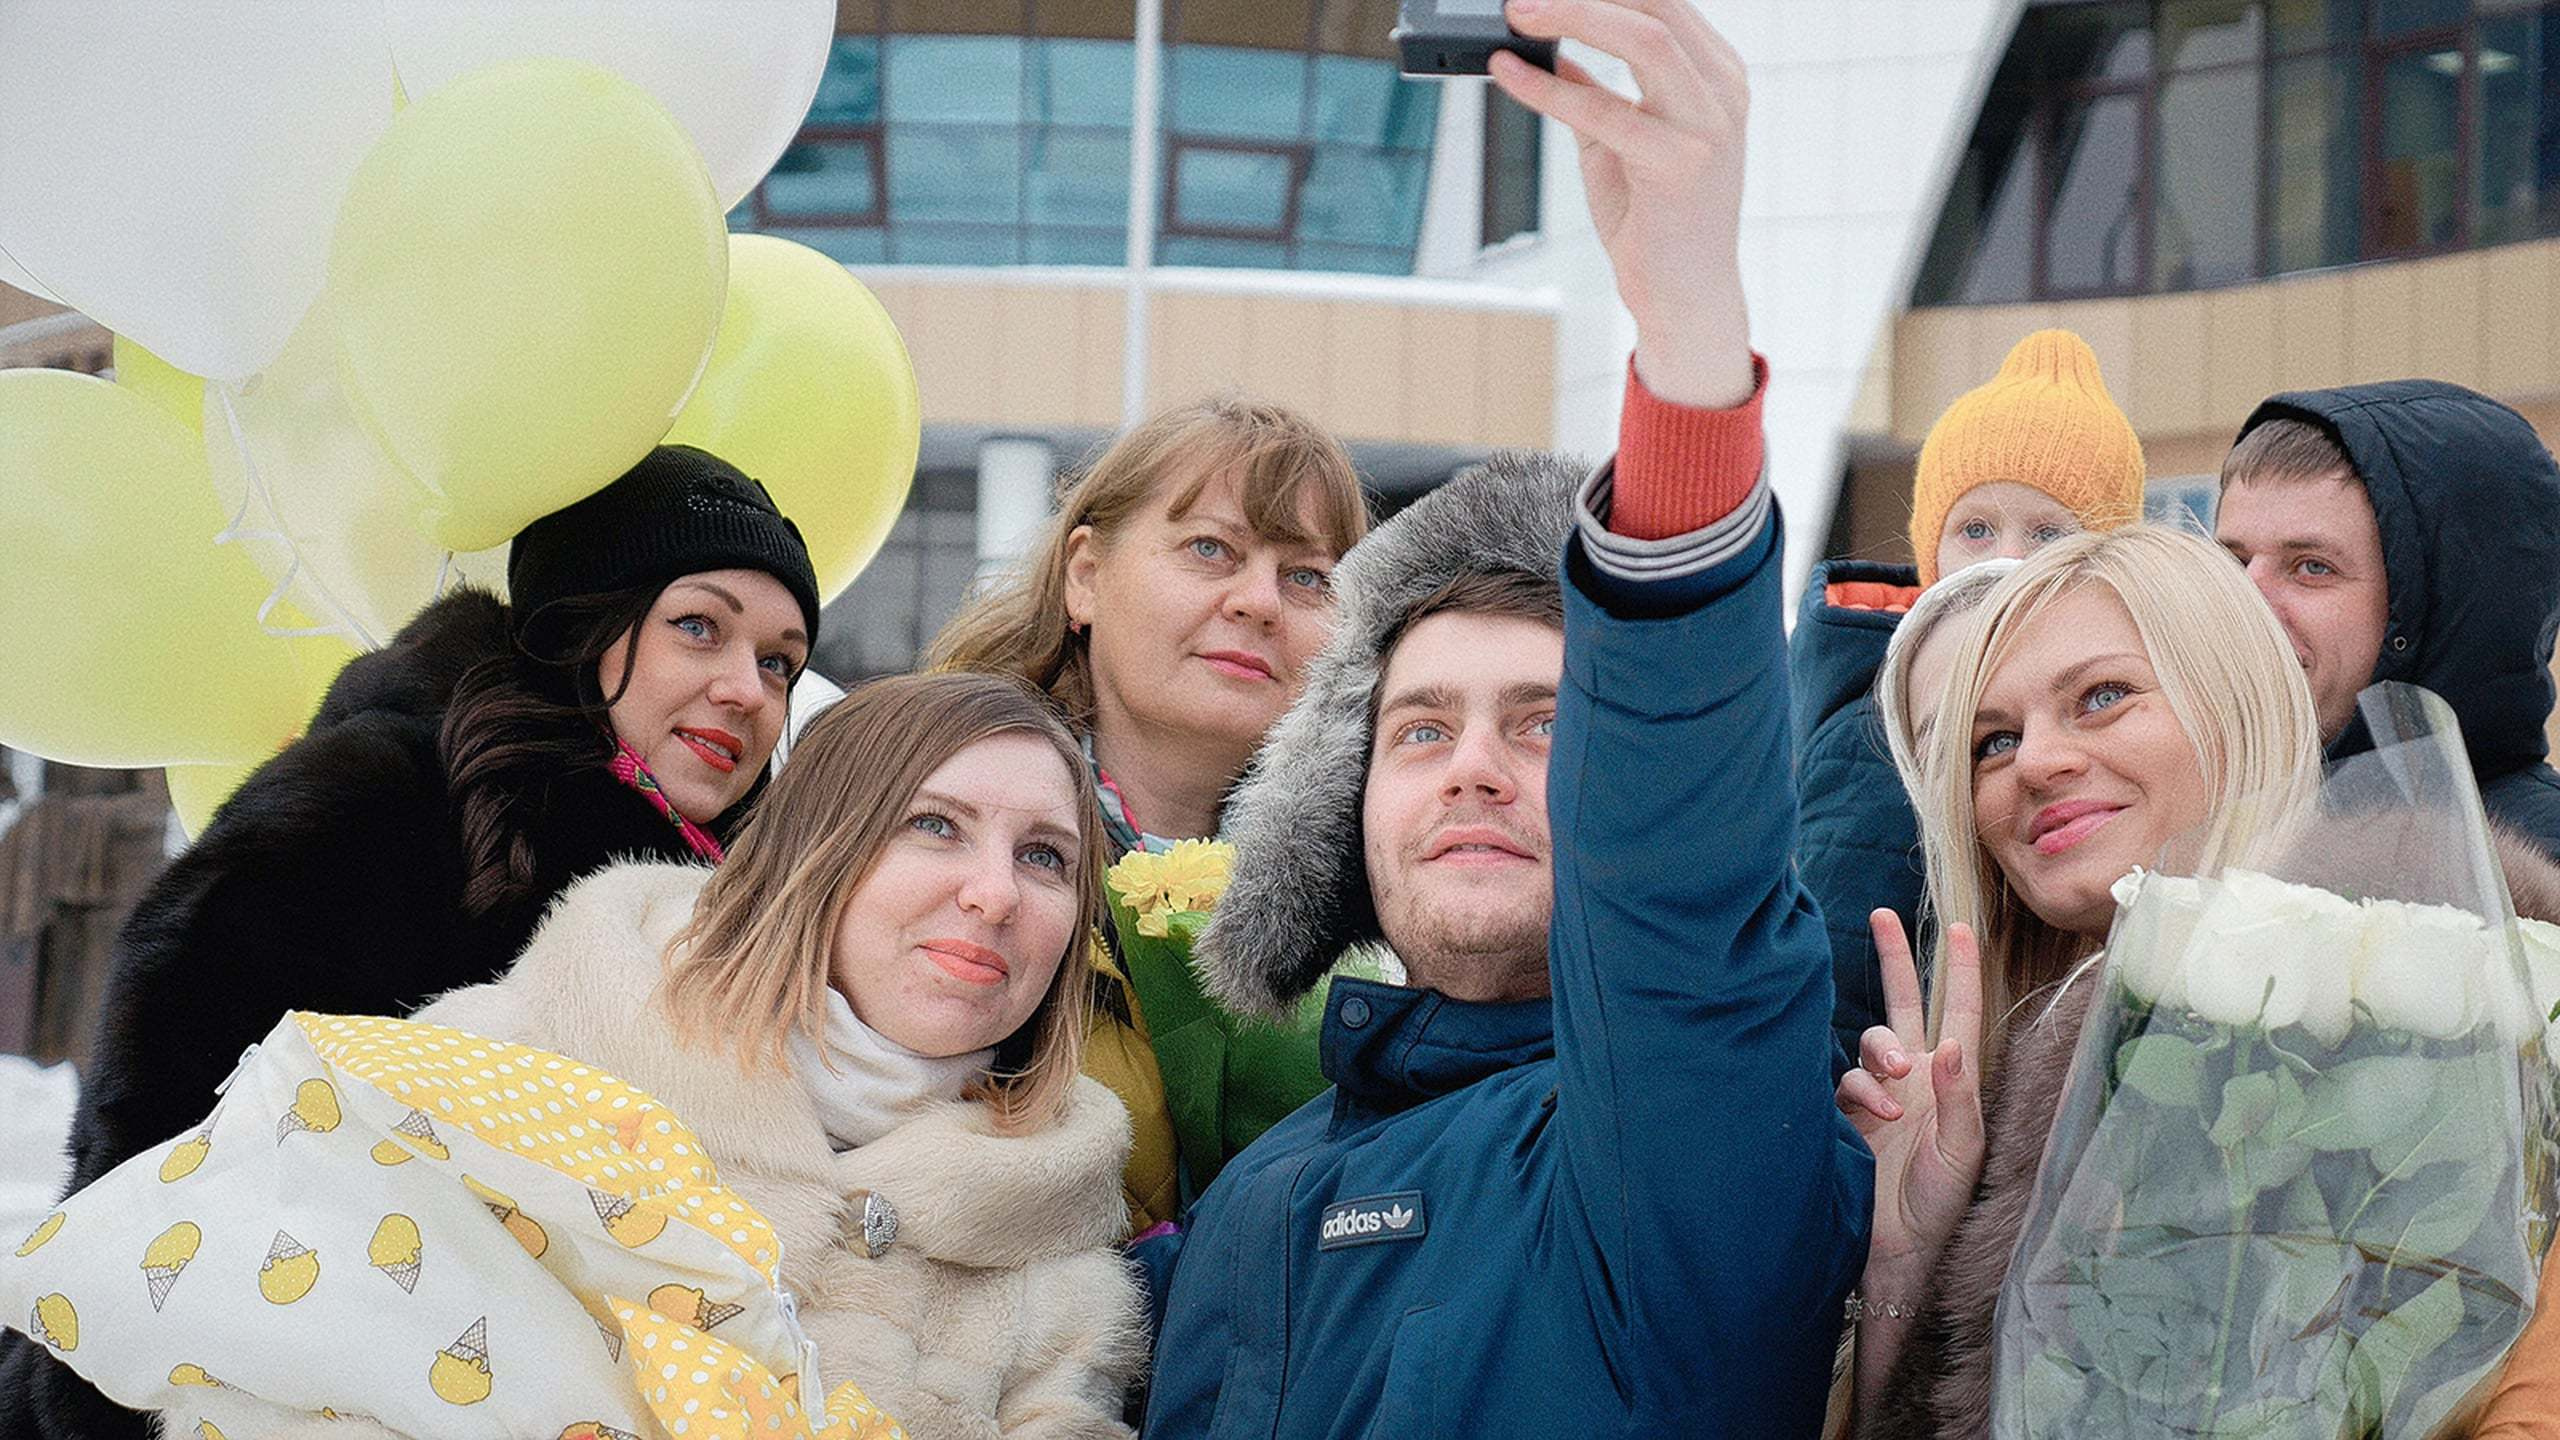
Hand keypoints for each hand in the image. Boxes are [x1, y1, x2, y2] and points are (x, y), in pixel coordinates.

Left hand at [1490, 0, 1750, 408]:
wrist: (1685, 295)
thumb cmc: (1658, 220)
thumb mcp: (1618, 140)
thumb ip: (1591, 89)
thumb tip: (1545, 48)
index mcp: (1715, 75)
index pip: (1663, 3)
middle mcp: (1721, 91)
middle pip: (1657, 6)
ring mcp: (1708, 126)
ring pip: (1645, 39)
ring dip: (1574, 16)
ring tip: (1519, 15)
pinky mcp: (1679, 164)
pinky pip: (1604, 110)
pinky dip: (1547, 89)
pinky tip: (1508, 74)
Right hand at [1834, 911, 1985, 1280]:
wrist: (1897, 1246)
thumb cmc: (1940, 1202)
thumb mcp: (1963, 1150)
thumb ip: (1957, 1094)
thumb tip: (1950, 1042)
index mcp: (1951, 1080)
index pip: (1957, 1011)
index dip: (1960, 969)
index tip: (1960, 927)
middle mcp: (1915, 1077)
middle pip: (1903, 1003)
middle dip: (1895, 959)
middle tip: (1881, 916)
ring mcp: (1880, 1093)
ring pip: (1871, 1041)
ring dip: (1882, 1054)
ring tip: (1896, 1090)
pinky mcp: (1847, 1113)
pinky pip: (1847, 1081)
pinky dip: (1863, 1091)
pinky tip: (1878, 1116)